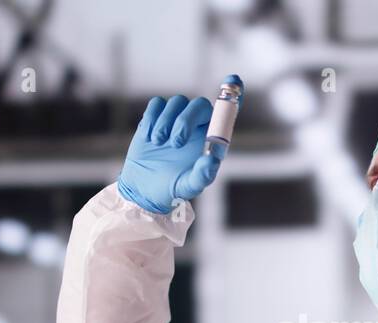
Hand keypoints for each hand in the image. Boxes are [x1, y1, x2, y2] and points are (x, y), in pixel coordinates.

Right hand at [116, 95, 221, 214]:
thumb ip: (203, 175)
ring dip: (166, 122)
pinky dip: (153, 118)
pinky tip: (150, 137)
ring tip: (159, 143)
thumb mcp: (189, 187)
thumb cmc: (172, 188)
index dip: (233, 93)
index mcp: (211, 139)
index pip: (227, 112)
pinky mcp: (156, 117)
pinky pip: (157, 104)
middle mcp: (197, 126)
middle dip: (185, 120)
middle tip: (175, 143)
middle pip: (199, 104)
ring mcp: (176, 119)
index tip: (233, 79)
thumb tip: (212, 160)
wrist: (143, 188)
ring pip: (176, 102)